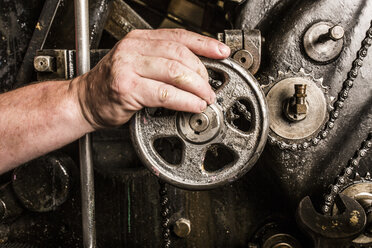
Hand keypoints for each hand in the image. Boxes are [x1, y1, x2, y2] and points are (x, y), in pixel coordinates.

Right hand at [72, 29, 230, 128]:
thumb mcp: (137, 63)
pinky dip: (184, 100)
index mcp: (139, 39)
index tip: (222, 52)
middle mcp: (133, 48)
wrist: (85, 101)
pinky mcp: (127, 87)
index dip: (204, 44)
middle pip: (180, 54)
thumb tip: (196, 68)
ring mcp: (129, 66)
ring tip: (205, 98)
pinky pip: (165, 93)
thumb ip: (162, 61)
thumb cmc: (112, 84)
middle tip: (210, 88)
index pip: (179, 35)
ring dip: (196, 87)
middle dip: (201, 72)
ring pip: (175, 71)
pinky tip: (193, 105)